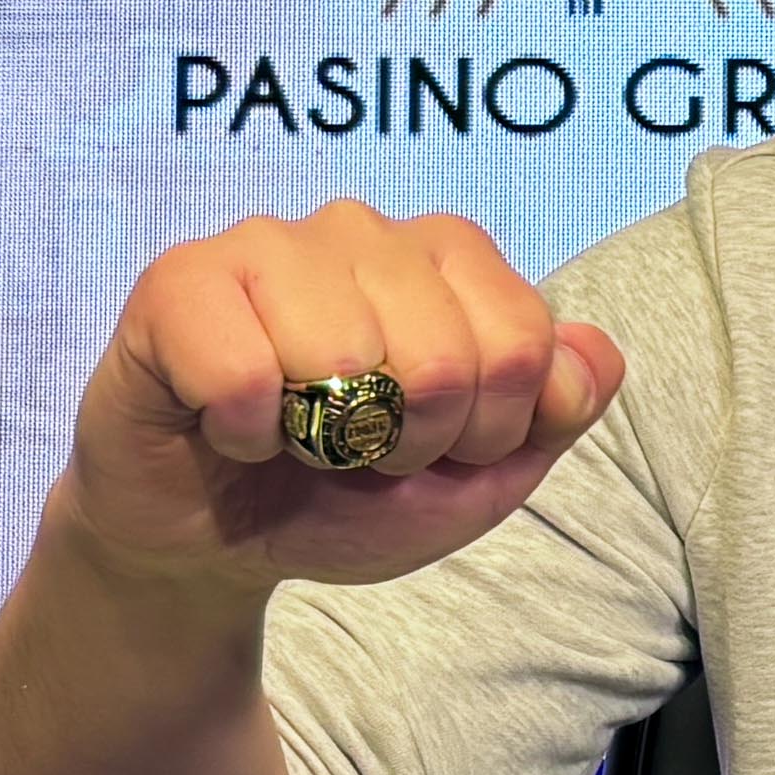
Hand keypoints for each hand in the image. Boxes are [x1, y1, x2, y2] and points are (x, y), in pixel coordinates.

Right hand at [60, 200, 625, 596]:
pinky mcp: (180, 282)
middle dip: (408, 444)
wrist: (215, 544)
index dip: (488, 432)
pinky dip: (246, 435)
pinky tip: (232, 428)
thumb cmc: (345, 494)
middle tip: (356, 450)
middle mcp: (363, 231)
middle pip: (445, 356)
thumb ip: (553, 413)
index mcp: (447, 257)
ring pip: (346, 356)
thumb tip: (594, 356)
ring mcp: (269, 244)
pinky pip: (245, 374)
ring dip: (323, 440)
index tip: (434, 449)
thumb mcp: (478, 475)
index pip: (525, 343)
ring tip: (294, 434)